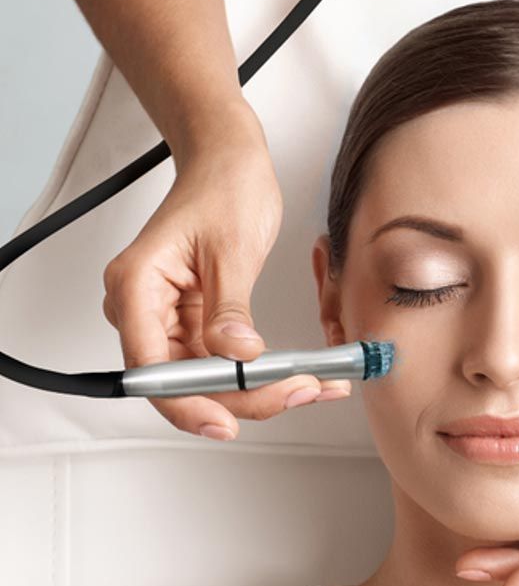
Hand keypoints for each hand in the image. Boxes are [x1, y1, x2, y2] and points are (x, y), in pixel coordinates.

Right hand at [101, 120, 350, 440]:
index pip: (151, 369)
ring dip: (259, 391)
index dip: (188, 404)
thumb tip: (236, 355)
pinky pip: (224, 364)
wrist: (229, 161)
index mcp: (136, 287)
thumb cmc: (224, 188)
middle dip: (242, 399)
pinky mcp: (194, 323)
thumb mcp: (232, 248)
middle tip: (299, 393)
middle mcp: (143, 309)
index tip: (227, 423)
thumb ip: (229, 307)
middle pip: (183, 383)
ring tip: (314, 386)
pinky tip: (301, 376)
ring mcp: (168, 319)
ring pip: (208, 381)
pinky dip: (261, 374)